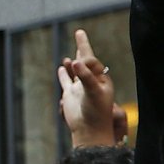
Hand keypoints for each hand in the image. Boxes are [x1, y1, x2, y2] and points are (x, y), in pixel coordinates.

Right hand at [59, 28, 125, 145]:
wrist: (89, 130)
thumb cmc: (96, 112)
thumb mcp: (94, 92)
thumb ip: (86, 77)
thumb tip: (76, 61)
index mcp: (101, 79)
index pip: (92, 61)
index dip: (85, 54)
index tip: (79, 58)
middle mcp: (91, 82)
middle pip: (86, 60)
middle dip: (82, 46)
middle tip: (79, 32)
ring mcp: (80, 88)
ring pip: (75, 71)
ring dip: (73, 62)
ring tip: (70, 56)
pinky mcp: (70, 95)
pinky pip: (66, 81)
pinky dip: (64, 74)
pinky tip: (62, 67)